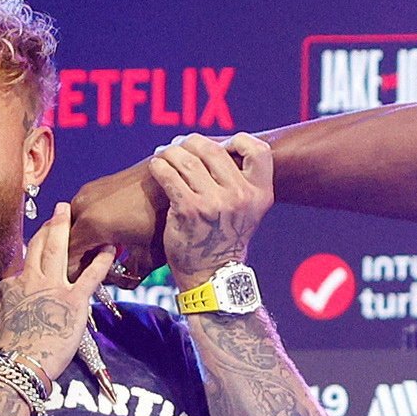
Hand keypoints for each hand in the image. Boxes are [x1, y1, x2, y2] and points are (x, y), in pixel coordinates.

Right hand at [0, 202, 115, 380]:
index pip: (24, 263)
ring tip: (76, 213)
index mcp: (11, 285)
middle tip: (61, 208)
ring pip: (59, 250)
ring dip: (67, 229)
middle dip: (52, 225)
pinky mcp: (72, 301)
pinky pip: (90, 276)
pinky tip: (110, 248)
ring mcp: (52, 287)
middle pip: (40, 246)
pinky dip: (100, 261)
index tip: (41, 240)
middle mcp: (30, 279)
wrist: (16, 364)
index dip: (34, 250)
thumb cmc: (3, 351)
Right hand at [68, 159, 167, 281]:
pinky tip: (108, 236)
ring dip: (82, 242)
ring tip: (103, 254)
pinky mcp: (93, 187)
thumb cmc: (162, 216)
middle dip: (78, 259)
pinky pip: (80, 212)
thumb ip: (131, 276)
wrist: (172, 179)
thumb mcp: (149, 255)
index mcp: (92, 226)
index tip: (86, 283)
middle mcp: (82, 207)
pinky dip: (87, 227)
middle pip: (66, 242)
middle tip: (94, 271)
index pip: (68, 258)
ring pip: (71, 227)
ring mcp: (86, 193)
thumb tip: (120, 284)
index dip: (75, 275)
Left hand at [150, 134, 273, 288]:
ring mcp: (214, 203)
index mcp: (260, 194)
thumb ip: (240, 180)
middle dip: (190, 143)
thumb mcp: (246, 209)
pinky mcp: (189, 209)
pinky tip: (156, 168)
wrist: (211, 274)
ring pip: (186, 159)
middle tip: (179, 147)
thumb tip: (218, 143)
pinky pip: (168, 175)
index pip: (258, 150)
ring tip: (164, 156)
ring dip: (170, 153)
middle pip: (212, 149)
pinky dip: (158, 166)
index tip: (220, 146)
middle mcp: (241, 196)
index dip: (237, 140)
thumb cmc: (224, 236)